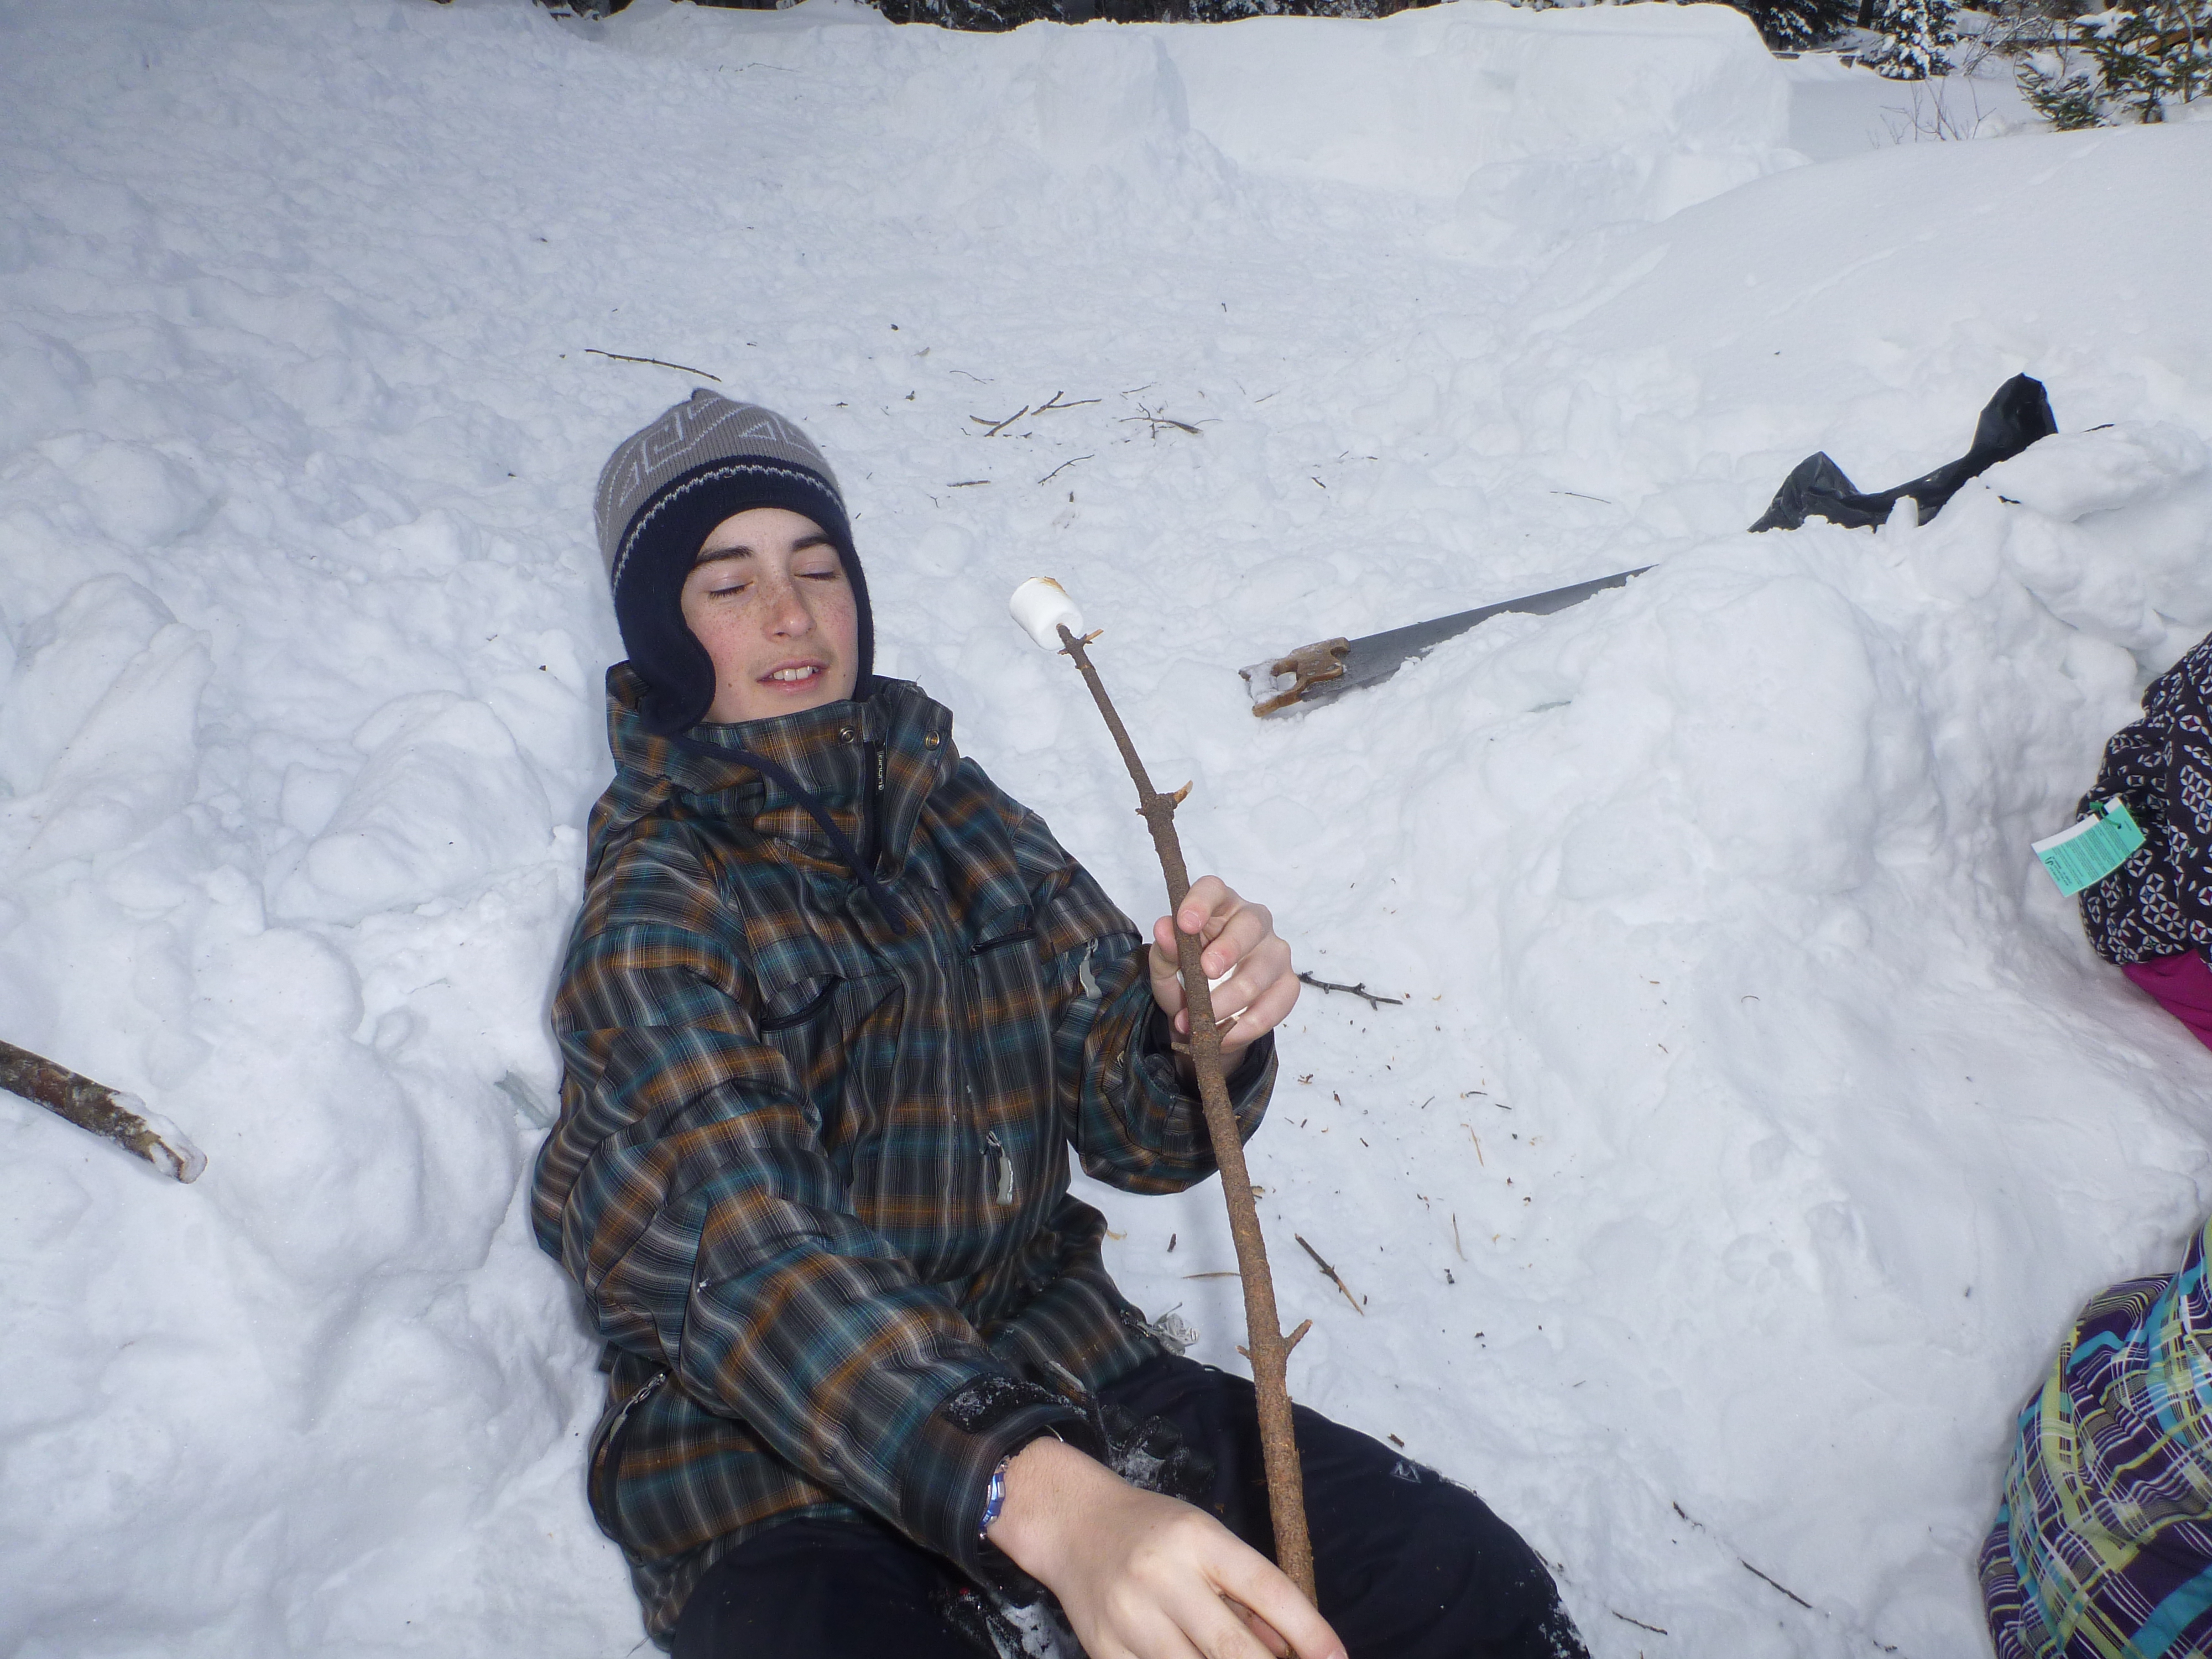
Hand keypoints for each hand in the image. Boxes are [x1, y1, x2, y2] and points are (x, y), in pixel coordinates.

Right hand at [988, 1438, 1343, 1658]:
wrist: (1071, 1524)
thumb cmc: (1154, 1531)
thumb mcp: (1207, 1540)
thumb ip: (1248, 1595)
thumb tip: (1294, 1652)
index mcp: (1198, 1539)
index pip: (1267, 1589)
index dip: (1309, 1632)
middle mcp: (1163, 1575)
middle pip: (1232, 1647)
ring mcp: (1129, 1617)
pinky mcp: (1103, 1650)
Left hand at [1149, 877, 1297, 1059]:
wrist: (1206, 1014)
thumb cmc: (1187, 976)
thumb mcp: (1167, 967)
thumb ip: (1164, 951)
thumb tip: (1164, 930)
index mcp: (1219, 906)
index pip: (1213, 890)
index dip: (1200, 902)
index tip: (1184, 924)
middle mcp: (1253, 921)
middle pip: (1250, 925)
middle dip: (1228, 949)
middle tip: (1206, 973)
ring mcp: (1275, 952)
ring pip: (1262, 970)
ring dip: (1229, 1000)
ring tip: (1199, 1023)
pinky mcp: (1288, 984)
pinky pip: (1277, 1004)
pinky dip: (1248, 1025)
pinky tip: (1225, 1036)